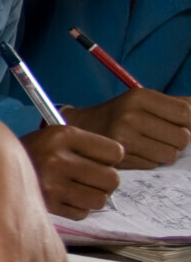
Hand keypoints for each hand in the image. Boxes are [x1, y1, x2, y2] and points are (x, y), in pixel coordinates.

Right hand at [19, 125, 123, 218]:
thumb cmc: (34, 154)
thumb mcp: (56, 137)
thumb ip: (87, 147)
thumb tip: (117, 168)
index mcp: (63, 134)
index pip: (115, 152)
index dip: (109, 159)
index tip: (96, 160)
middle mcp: (58, 157)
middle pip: (112, 179)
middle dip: (104, 181)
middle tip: (88, 179)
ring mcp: (52, 183)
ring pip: (100, 199)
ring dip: (91, 197)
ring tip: (75, 189)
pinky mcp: (48, 205)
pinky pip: (82, 214)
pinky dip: (76, 209)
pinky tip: (63, 199)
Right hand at [63, 91, 190, 168]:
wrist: (81, 127)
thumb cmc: (121, 114)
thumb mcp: (144, 101)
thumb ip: (178, 104)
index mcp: (139, 96)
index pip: (186, 113)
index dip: (188, 122)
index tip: (178, 124)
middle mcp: (130, 115)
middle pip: (183, 137)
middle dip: (177, 140)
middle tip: (162, 136)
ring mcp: (123, 138)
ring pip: (170, 155)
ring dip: (163, 152)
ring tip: (148, 145)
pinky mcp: (118, 158)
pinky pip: (152, 165)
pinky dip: (148, 161)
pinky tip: (135, 152)